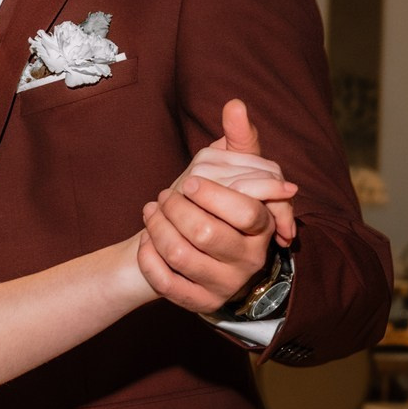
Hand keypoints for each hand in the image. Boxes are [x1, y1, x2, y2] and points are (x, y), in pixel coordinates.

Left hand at [137, 100, 297, 316]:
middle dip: (175, 209)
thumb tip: (235, 104)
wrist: (195, 255)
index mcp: (262, 228)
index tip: (187, 182)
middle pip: (207, 233)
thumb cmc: (216, 204)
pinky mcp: (198, 303)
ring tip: (151, 212)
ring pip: (181, 256)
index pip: (247, 211)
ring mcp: (224, 285)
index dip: (212, 194)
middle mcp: (249, 261)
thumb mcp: (233, 172)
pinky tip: (144, 241)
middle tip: (164, 196)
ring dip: (156, 228)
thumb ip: (241, 140)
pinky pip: (166, 283)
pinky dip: (148, 258)